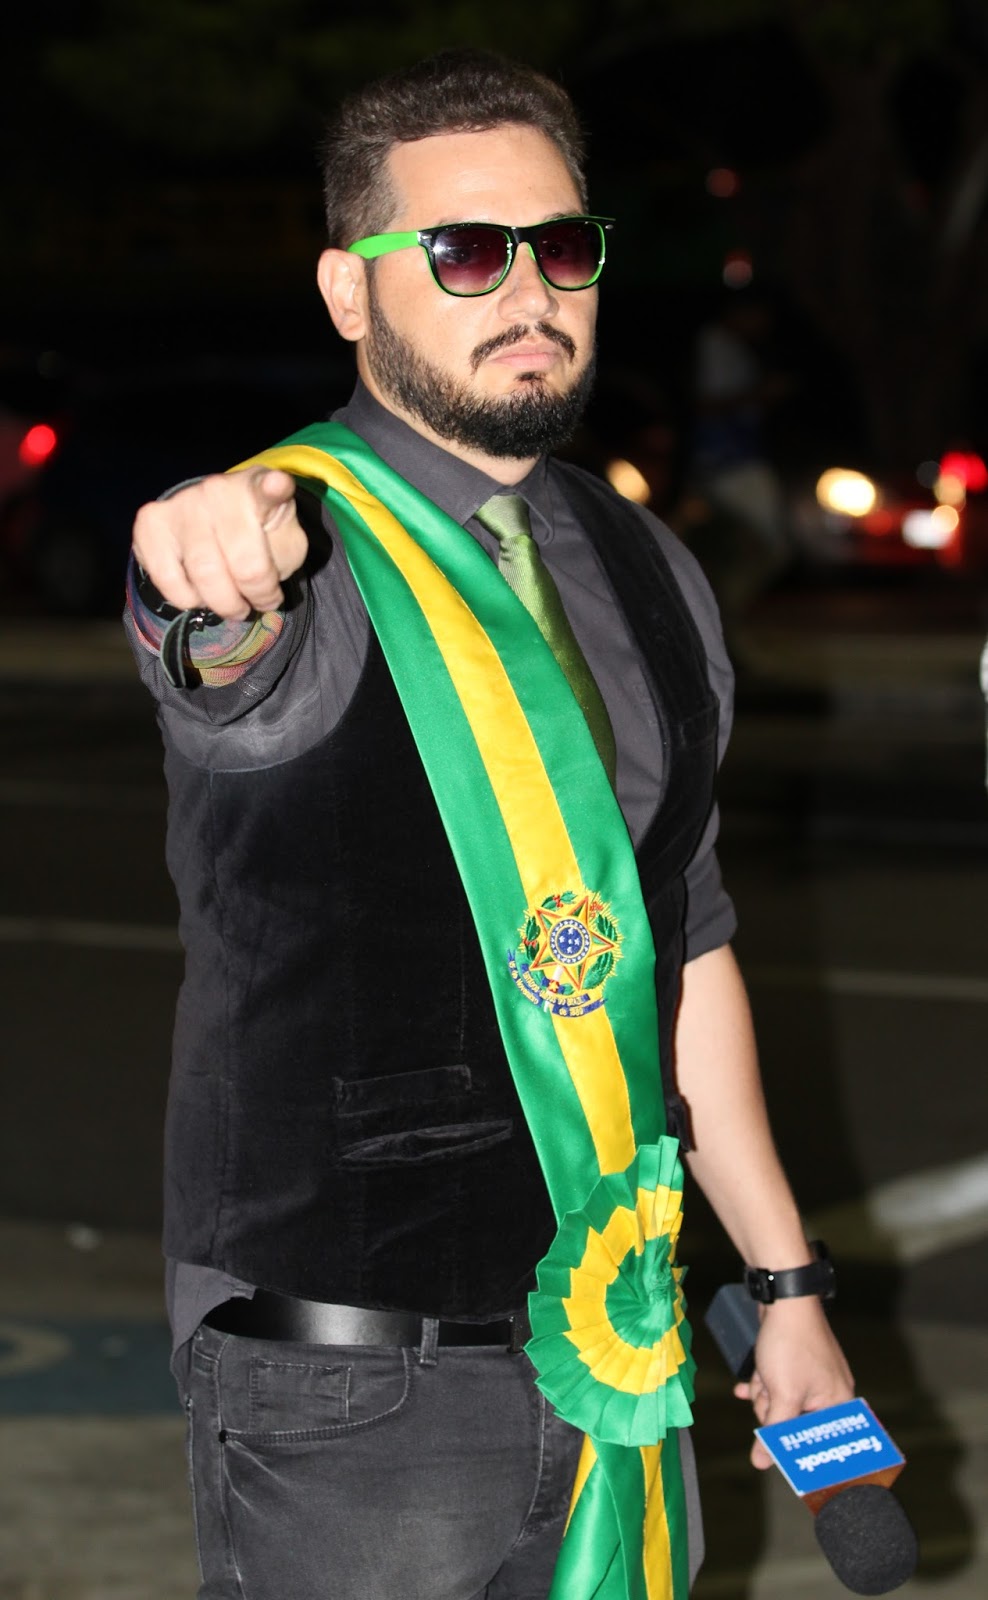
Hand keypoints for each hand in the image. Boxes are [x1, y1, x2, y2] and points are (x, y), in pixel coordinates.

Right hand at [132, 467, 307, 619]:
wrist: (213, 521)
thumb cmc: (256, 536)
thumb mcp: (284, 544)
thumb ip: (282, 557)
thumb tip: (256, 580)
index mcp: (256, 490)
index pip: (266, 489)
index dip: (273, 488)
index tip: (278, 485)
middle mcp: (216, 490)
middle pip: (244, 564)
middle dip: (256, 595)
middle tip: (259, 603)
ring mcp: (181, 503)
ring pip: (204, 575)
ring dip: (224, 603)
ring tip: (232, 603)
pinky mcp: (150, 523)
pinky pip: (168, 579)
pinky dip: (188, 599)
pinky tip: (199, 592)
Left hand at [734, 1298, 854, 1468]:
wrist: (783, 1298)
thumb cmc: (791, 1347)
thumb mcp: (783, 1395)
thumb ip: (774, 1432)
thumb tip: (761, 1463)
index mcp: (837, 1405)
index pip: (821, 1443)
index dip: (800, 1452)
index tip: (787, 1461)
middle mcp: (830, 1392)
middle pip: (796, 1423)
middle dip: (773, 1410)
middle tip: (770, 1393)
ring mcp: (813, 1376)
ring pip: (782, 1402)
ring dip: (765, 1392)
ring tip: (763, 1376)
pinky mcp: (797, 1362)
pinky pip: (778, 1383)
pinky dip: (762, 1382)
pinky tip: (746, 1384)